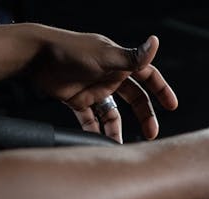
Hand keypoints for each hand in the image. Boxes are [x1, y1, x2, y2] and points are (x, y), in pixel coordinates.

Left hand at [28, 30, 177, 141]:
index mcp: (119, 62)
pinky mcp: (77, 100)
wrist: (36, 57)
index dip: (160, 90)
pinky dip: (95, 131)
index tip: (171, 106)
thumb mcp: (105, 56)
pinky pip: (91, 119)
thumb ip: (131, 57)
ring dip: (117, 129)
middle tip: (151, 134)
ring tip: (119, 144)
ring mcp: (93, 88)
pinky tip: (98, 141)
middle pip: (133, 98)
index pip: (147, 75)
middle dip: (144, 116)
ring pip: (112, 113)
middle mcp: (109, 74)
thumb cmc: (70, 51)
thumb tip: (155, 43)